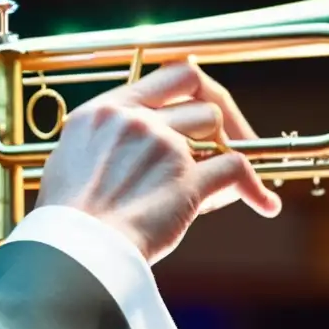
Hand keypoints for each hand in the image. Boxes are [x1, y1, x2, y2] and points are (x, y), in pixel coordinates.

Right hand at [36, 59, 281, 264]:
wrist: (73, 251)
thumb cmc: (66, 221)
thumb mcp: (69, 162)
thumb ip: (103, 144)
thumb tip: (129, 151)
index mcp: (104, 112)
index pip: (168, 77)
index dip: (194, 91)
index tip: (200, 110)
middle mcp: (135, 121)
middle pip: (200, 103)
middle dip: (218, 126)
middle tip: (222, 148)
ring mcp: (163, 147)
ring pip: (218, 132)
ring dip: (224, 157)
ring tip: (217, 191)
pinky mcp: (186, 181)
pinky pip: (237, 168)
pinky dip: (254, 187)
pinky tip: (263, 204)